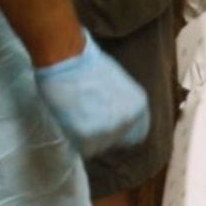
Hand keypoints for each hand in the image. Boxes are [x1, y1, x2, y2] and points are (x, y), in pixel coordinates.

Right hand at [33, 35, 151, 158]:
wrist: (66, 58)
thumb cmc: (87, 63)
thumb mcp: (117, 83)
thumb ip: (120, 104)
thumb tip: (112, 116)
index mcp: (139, 106)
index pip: (137, 134)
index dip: (120, 132)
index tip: (106, 126)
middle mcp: (128, 120)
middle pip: (114, 141)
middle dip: (101, 134)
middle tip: (85, 118)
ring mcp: (108, 130)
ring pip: (97, 147)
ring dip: (86, 137)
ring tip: (75, 116)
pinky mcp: (87, 136)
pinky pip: (80, 147)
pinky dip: (73, 138)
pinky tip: (68, 120)